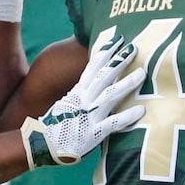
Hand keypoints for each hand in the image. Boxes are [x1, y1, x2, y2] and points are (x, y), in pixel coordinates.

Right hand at [20, 35, 145, 169]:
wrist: (41, 145)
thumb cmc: (55, 126)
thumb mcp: (66, 104)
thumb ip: (80, 95)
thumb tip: (92, 85)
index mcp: (77, 92)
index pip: (92, 67)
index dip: (105, 52)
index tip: (117, 40)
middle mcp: (84, 100)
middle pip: (104, 76)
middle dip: (119, 60)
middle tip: (134, 47)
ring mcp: (89, 115)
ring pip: (110, 94)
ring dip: (127, 83)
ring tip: (142, 73)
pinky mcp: (93, 133)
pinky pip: (113, 123)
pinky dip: (127, 116)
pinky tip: (141, 110)